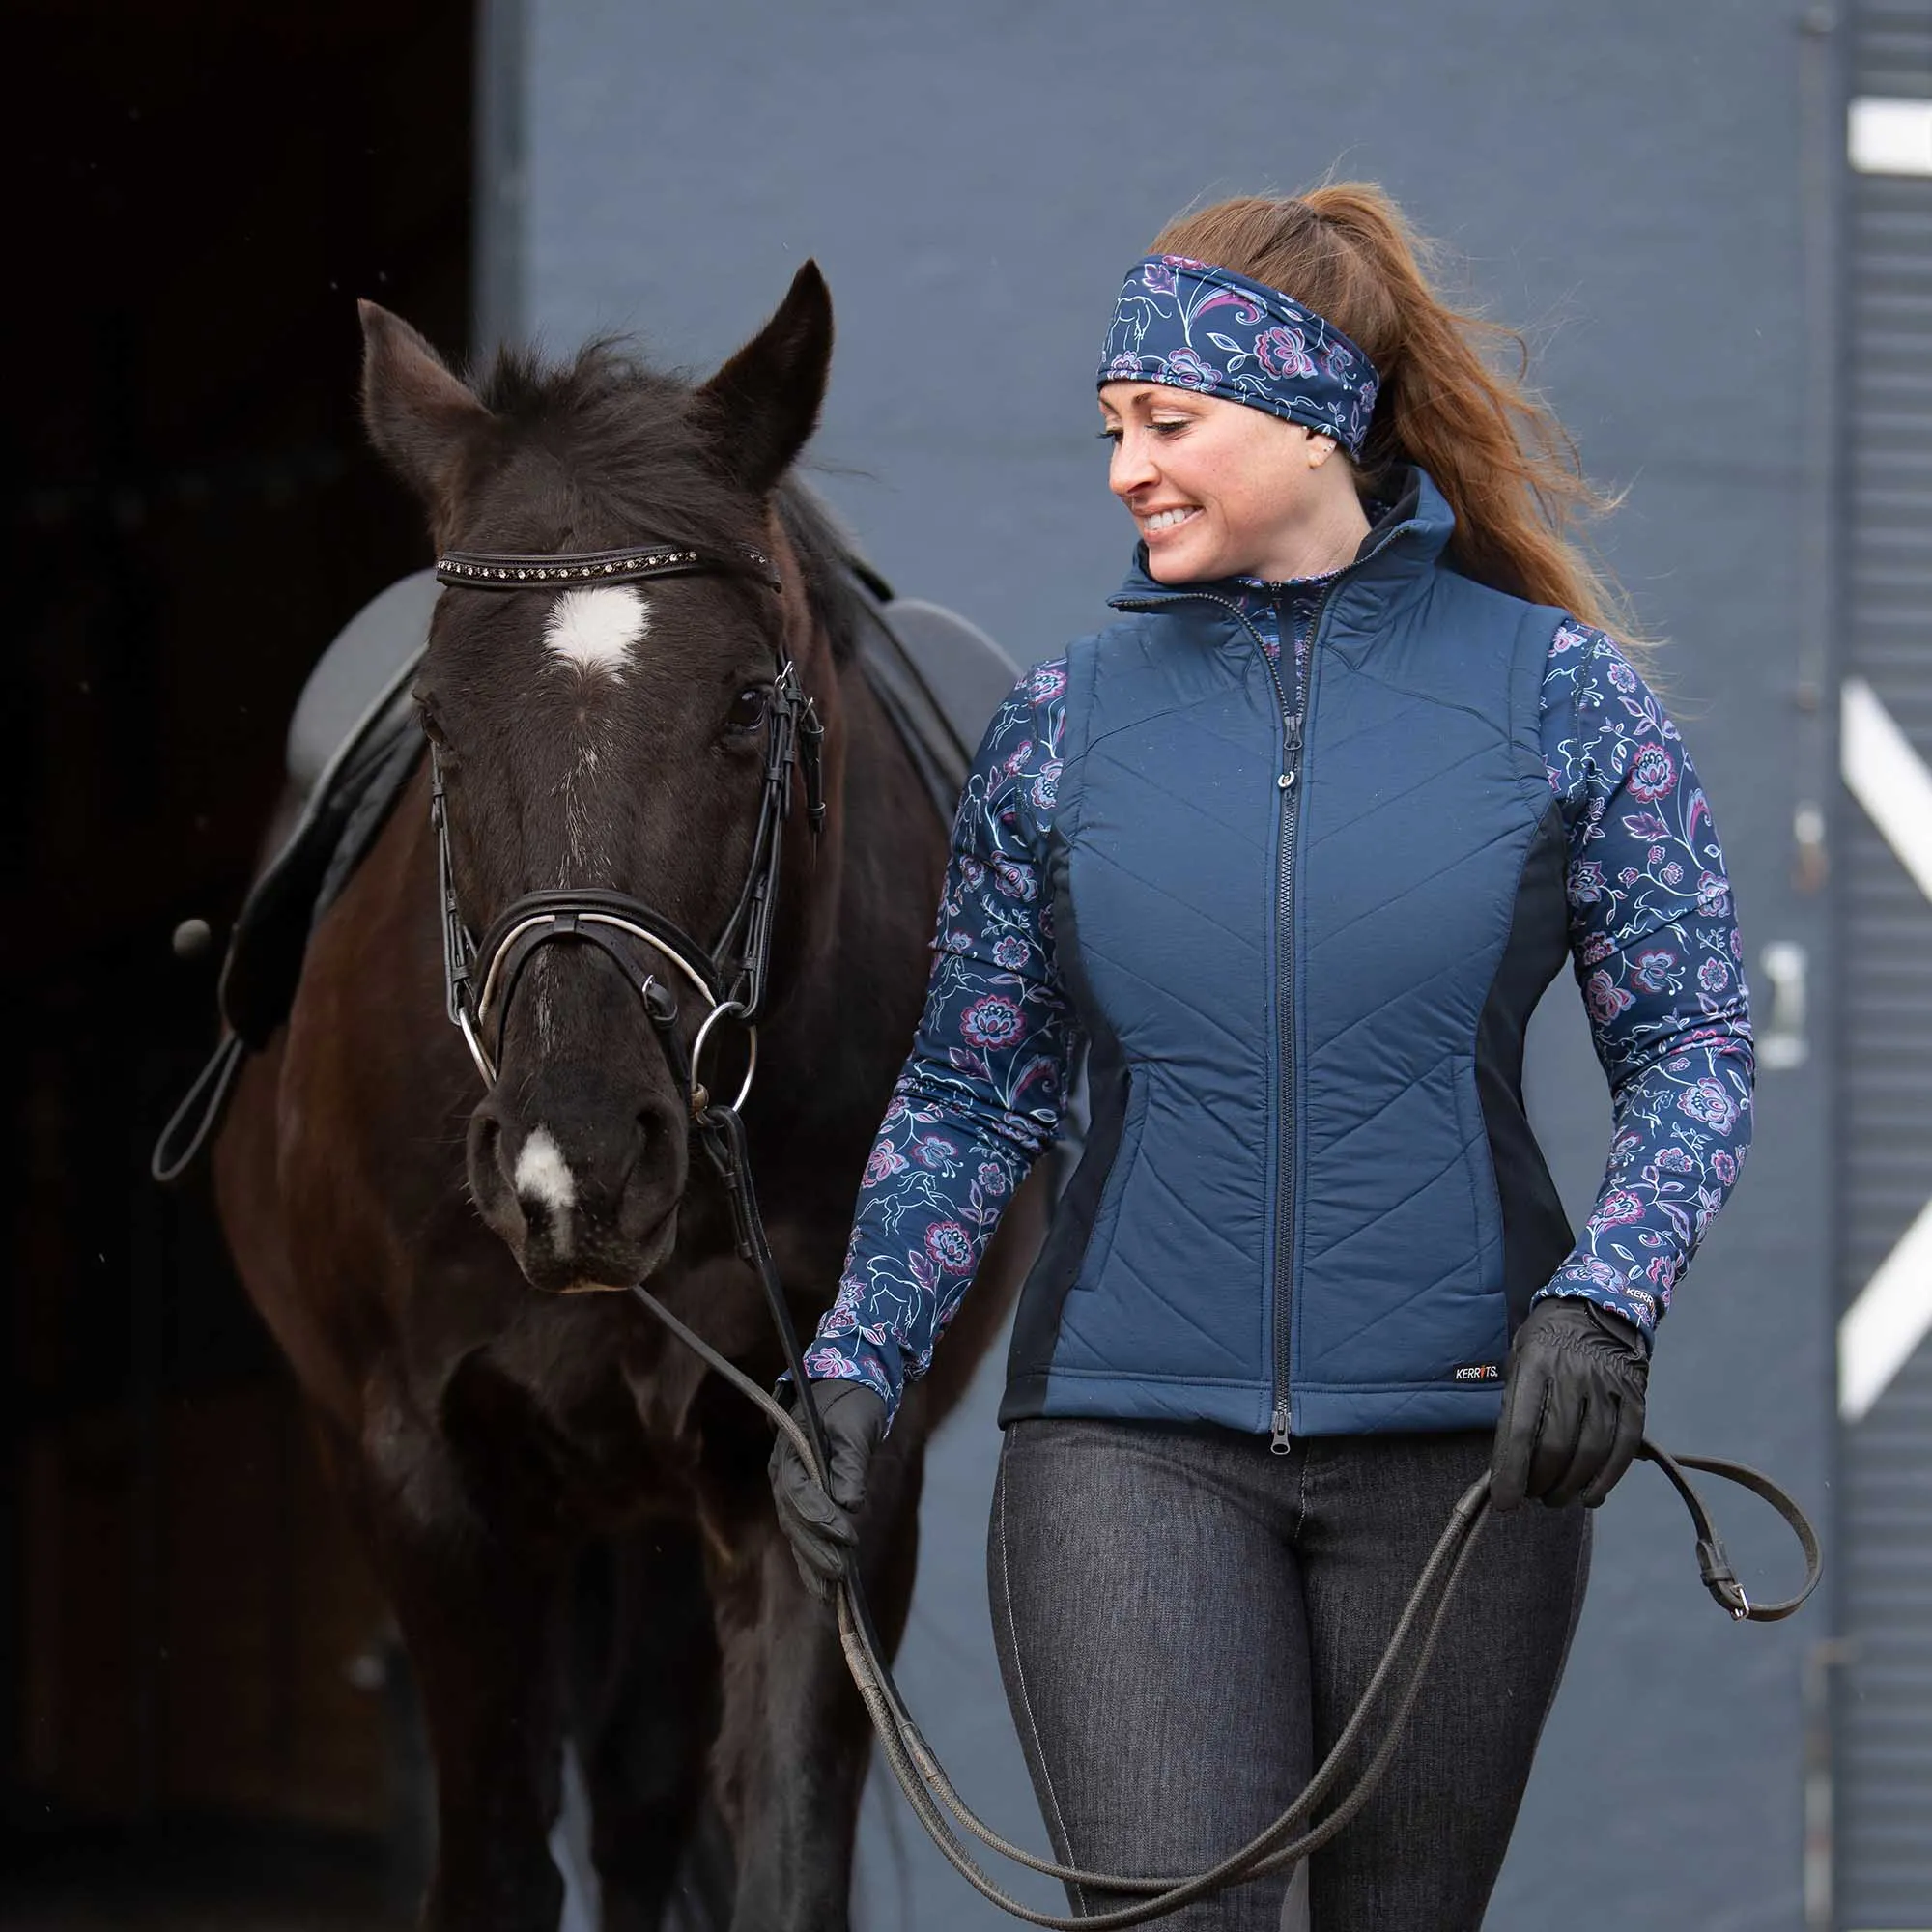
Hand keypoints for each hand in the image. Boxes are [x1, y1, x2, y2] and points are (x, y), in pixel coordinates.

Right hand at [768, 1379, 888, 1598]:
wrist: (847, 1383)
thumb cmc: (854, 1401)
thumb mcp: (856, 1426)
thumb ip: (850, 1463)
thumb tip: (849, 1504)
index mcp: (790, 1451)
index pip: (798, 1493)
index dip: (820, 1518)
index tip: (849, 1536)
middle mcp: (782, 1472)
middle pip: (793, 1519)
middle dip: (816, 1549)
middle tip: (841, 1575)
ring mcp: (789, 1487)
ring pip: (795, 1531)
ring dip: (812, 1562)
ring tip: (832, 1591)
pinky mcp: (802, 1497)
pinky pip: (802, 1532)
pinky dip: (811, 1558)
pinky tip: (824, 1584)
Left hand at [1489, 1297, 1647, 1511]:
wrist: (1597, 1305)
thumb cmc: (1547, 1340)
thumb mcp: (1518, 1358)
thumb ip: (1514, 1404)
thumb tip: (1506, 1461)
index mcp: (1535, 1364)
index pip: (1520, 1429)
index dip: (1511, 1471)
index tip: (1504, 1502)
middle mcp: (1573, 1375)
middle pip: (1557, 1446)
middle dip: (1540, 1481)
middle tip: (1531, 1495)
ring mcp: (1608, 1386)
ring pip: (1590, 1452)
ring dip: (1570, 1486)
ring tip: (1555, 1497)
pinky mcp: (1635, 1398)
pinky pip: (1623, 1447)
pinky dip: (1606, 1479)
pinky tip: (1590, 1495)